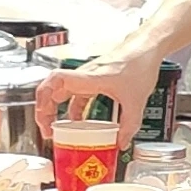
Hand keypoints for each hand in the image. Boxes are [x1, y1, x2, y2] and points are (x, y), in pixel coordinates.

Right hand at [35, 55, 156, 144]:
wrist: (147, 47)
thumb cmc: (139, 63)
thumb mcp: (136, 101)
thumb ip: (129, 125)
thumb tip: (121, 143)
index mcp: (90, 78)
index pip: (56, 81)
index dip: (44, 97)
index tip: (43, 116)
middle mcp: (84, 76)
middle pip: (52, 89)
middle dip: (44, 110)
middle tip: (46, 129)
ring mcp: (88, 77)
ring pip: (62, 92)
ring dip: (55, 109)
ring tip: (55, 128)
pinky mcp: (94, 79)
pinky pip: (76, 94)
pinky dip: (72, 108)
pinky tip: (77, 120)